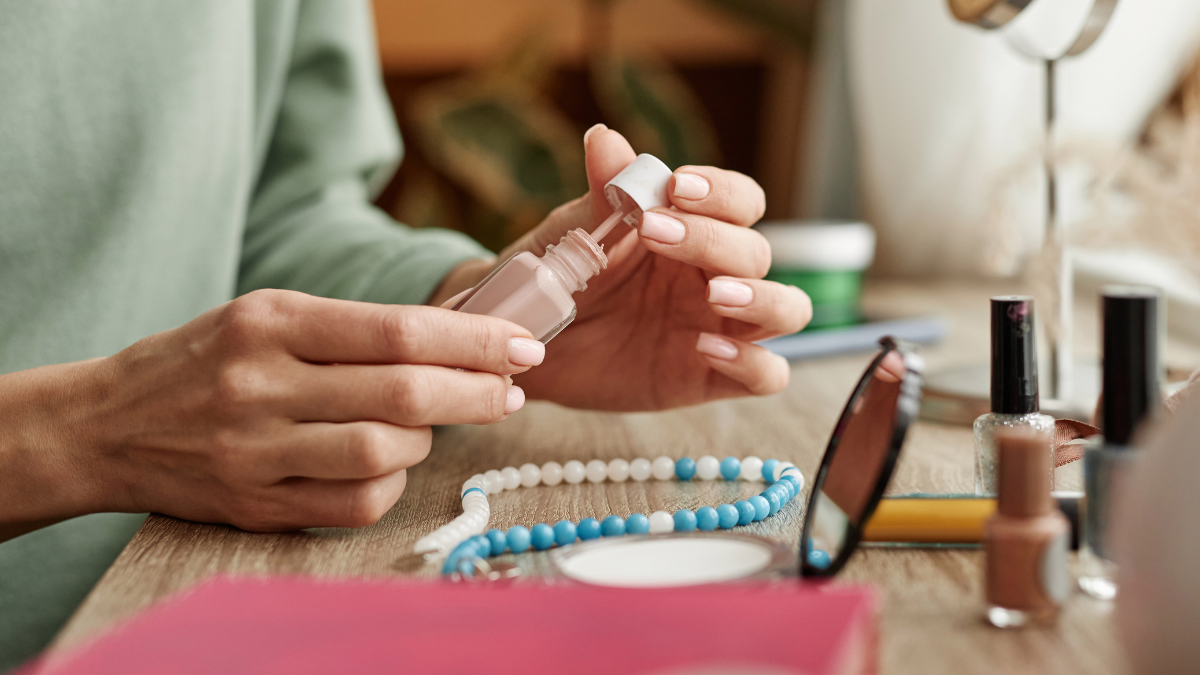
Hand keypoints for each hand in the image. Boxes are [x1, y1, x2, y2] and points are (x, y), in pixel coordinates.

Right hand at [0, 290, 541, 535]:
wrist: (106, 424)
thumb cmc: (205, 360)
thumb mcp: (266, 316)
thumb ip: (353, 329)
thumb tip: (458, 339)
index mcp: (270, 322)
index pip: (397, 331)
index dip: (474, 340)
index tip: (523, 345)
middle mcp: (261, 385)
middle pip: (402, 393)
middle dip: (477, 391)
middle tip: (511, 390)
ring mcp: (255, 451)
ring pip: (384, 452)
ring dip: (430, 437)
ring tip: (435, 421)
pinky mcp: (255, 505)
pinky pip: (354, 504)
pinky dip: (392, 484)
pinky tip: (392, 463)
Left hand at [437, 127, 811, 409]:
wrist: (526, 340)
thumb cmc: (558, 276)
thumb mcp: (574, 232)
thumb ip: (602, 192)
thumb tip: (604, 137)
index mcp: (693, 230)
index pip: (741, 201)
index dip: (722, 192)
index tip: (678, 187)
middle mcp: (716, 276)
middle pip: (756, 252)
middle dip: (713, 240)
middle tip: (656, 234)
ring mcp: (719, 327)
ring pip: (788, 309)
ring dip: (762, 298)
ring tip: (715, 295)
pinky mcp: (709, 378)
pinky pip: (767, 375)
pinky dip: (753, 363)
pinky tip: (706, 349)